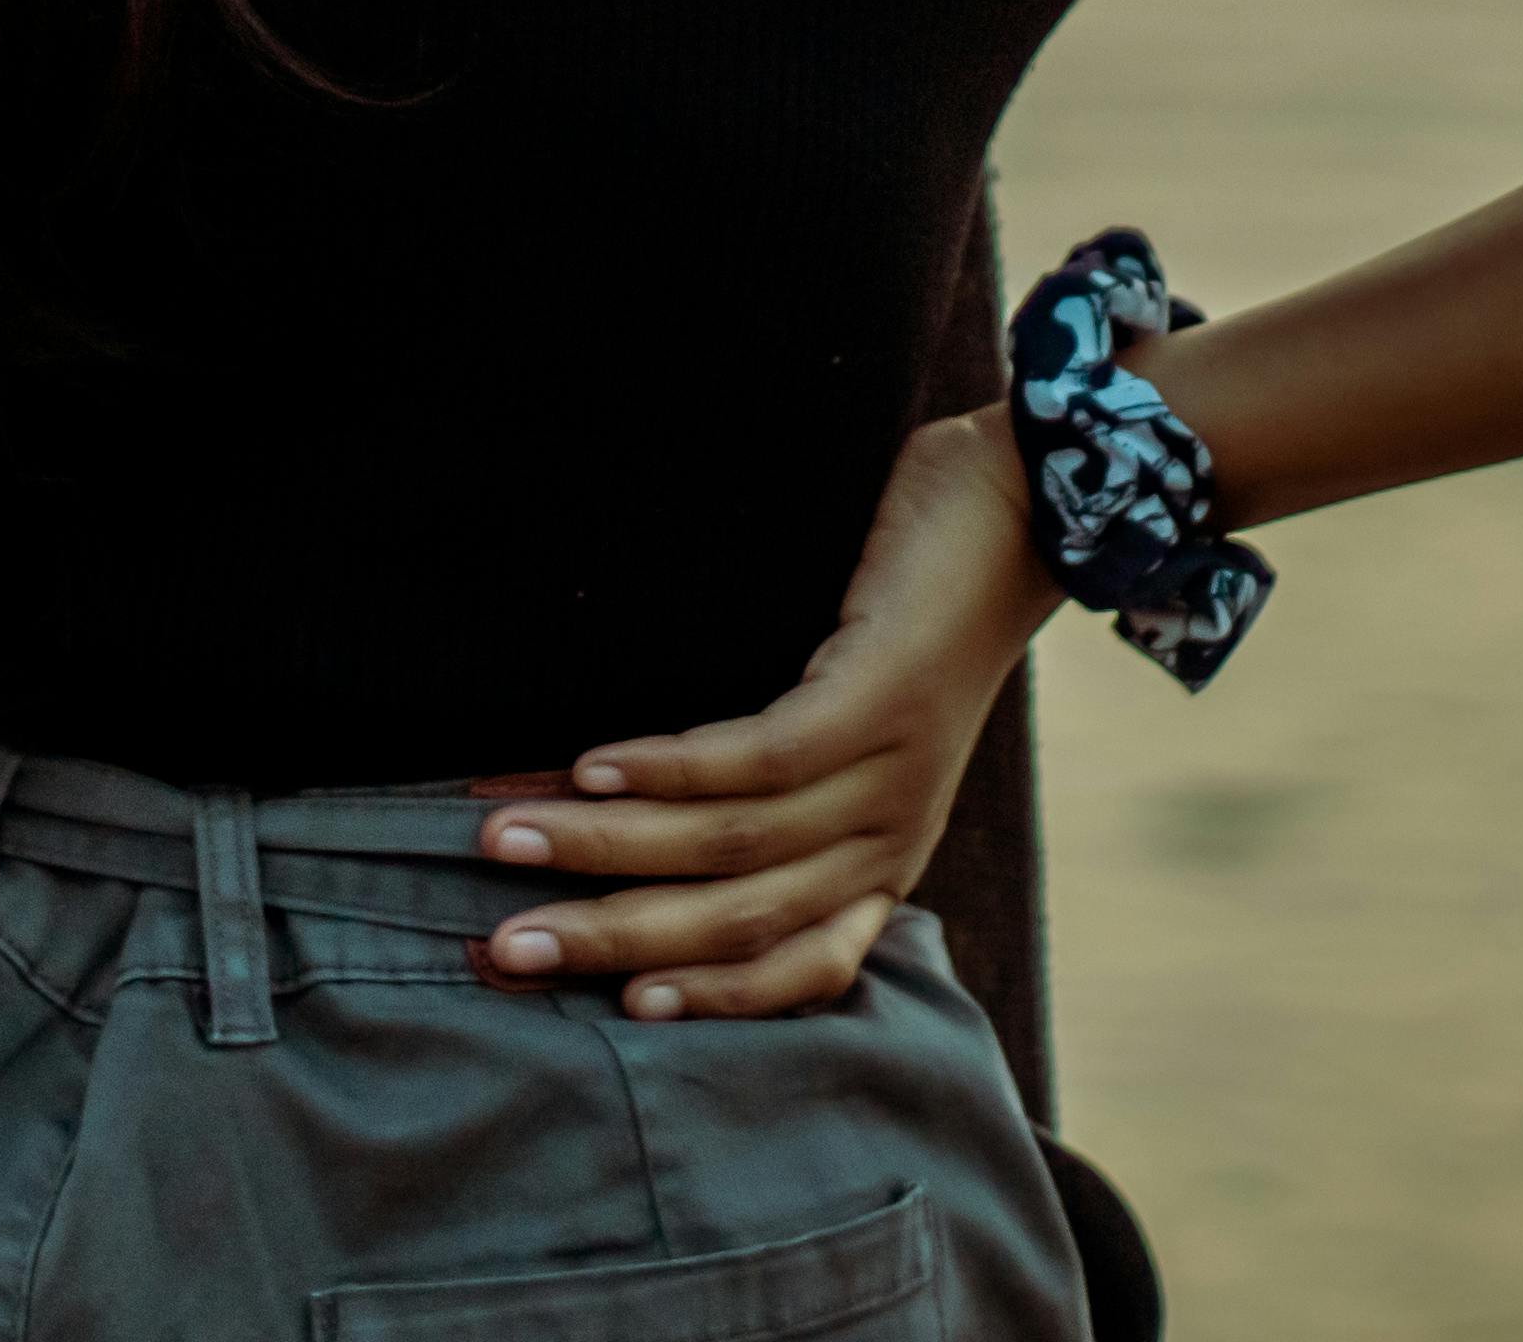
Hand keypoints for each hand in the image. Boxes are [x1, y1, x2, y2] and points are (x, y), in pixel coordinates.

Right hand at [470, 409, 1056, 1020]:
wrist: (1019, 516)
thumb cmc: (916, 622)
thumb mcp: (865, 739)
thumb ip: (785, 797)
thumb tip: (633, 817)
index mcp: (881, 861)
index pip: (788, 966)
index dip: (699, 996)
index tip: (602, 1006)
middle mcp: (888, 837)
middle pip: (736, 920)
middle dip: (609, 937)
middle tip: (502, 949)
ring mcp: (887, 772)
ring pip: (732, 845)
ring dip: (604, 847)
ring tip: (508, 836)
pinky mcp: (876, 698)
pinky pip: (758, 760)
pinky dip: (666, 771)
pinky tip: (591, 767)